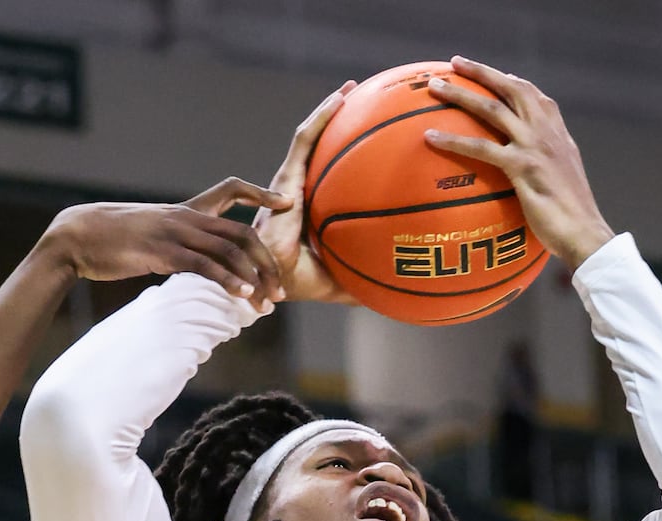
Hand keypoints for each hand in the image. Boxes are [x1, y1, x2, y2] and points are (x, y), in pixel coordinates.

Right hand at [47, 180, 289, 302]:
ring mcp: (175, 234)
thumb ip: (177, 246)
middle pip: (242, 232)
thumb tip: (192, 262)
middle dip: (267, 262)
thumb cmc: (112, 241)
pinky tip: (242, 296)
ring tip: (267, 303)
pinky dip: (227, 281)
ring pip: (229, 250)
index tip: (287, 203)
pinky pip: (204, 265)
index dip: (261, 193)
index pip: (231, 189)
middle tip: (280, 289)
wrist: (76, 237)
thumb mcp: (151, 237)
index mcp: (186, 211)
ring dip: (254, 278)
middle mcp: (186, 217)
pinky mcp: (163, 252)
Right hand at [256, 84, 356, 302]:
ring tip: (348, 90)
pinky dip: (320, 118)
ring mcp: (288, 183)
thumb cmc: (298, 284)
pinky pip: (304, 141)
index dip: (339, 156)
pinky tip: (338, 100)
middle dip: (334, 123)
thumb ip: (359, 278)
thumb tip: (389, 290)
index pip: (322, 176)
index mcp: (304, 210)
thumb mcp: (338, 278)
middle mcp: (295, 192)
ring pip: (309, 136)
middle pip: (317, 149)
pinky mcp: (284, 180)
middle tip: (357, 101)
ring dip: (328, 111)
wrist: (272, 282)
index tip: (363, 142)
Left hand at [424, 57, 612, 269]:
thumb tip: (538, 175)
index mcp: (558, 135)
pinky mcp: (521, 166)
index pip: (536, 97)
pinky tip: (430, 137)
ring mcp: (533, 146)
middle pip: (511, 89)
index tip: (501, 76)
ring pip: (491, 109)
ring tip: (434, 86)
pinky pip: (480, 147)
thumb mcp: (567, 185)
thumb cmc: (574, 222)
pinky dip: (452, 140)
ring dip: (460, 93)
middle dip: (482, 72)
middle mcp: (546, 132)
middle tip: (456, 63)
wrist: (584, 234)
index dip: (516, 83)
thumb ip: (551, 169)